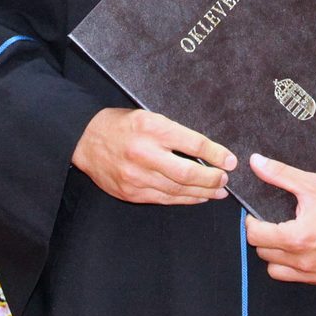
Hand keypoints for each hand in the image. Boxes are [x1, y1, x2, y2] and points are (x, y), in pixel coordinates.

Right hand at [71, 108, 235, 203]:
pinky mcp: (131, 193)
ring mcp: (137, 177)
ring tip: (218, 191)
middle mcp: (145, 154)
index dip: (216, 154)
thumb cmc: (121, 125)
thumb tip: (206, 150)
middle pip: (188, 172)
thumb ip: (174, 132)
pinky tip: (197, 197)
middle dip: (212, 178)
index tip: (230, 161)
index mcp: (152, 128)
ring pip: (178, 189)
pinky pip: (164, 199)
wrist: (85, 140)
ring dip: (202, 192)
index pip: (193, 143)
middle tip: (225, 179)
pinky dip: (184, 199)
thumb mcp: (148, 116)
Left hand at [244, 154, 315, 285]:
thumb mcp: (311, 185)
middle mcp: (303, 261)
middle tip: (272, 223)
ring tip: (284, 238)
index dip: (251, 223)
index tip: (256, 215)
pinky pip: (293, 277)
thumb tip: (255, 162)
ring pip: (275, 270)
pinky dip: (290, 266)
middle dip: (263, 237)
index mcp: (297, 238)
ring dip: (274, 255)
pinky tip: (299, 249)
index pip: (255, 236)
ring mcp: (313, 273)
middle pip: (263, 252)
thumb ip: (279, 174)